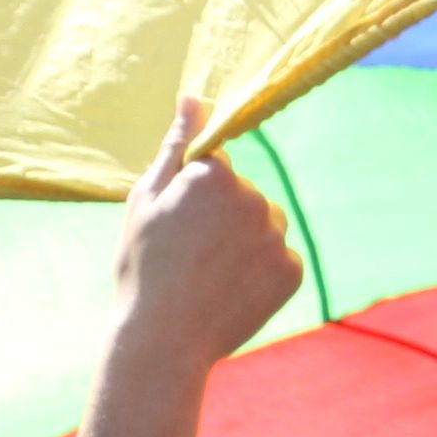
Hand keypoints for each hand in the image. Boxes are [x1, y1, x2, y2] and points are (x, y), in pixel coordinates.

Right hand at [78, 99, 302, 436]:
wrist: (164, 339)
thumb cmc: (144, 265)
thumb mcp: (146, 198)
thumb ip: (178, 145)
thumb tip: (195, 97)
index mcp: (215, 174)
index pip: (215, 167)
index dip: (193, 197)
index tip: (179, 225)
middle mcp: (254, 198)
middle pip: (244, 195)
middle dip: (223, 217)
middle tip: (190, 254)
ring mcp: (276, 236)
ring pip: (265, 226)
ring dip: (245, 242)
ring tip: (211, 274)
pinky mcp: (292, 271)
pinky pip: (279, 259)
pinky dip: (261, 272)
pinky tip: (232, 291)